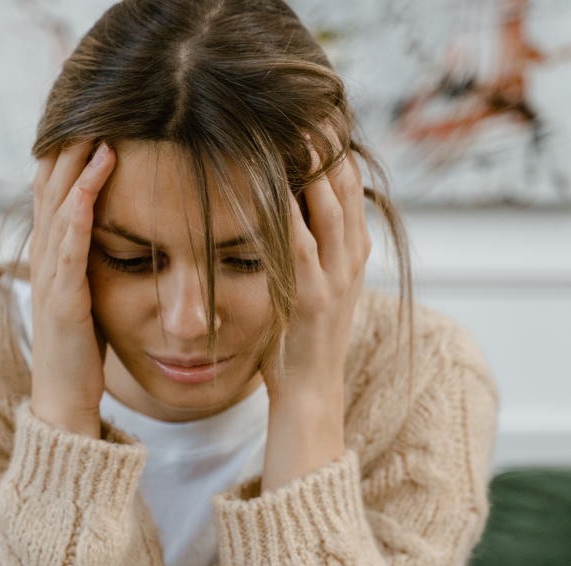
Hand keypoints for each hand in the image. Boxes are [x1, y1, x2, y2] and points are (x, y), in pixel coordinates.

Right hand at [29, 140, 116, 438]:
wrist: (65, 399)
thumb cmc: (81, 350)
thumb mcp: (87, 297)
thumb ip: (91, 264)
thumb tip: (110, 237)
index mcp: (54, 258)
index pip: (57, 193)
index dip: (70, 154)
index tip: (94, 118)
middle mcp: (46, 260)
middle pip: (53, 188)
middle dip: (72, 145)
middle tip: (94, 105)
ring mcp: (52, 277)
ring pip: (60, 207)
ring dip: (77, 165)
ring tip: (98, 126)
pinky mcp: (65, 298)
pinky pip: (70, 245)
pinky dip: (81, 209)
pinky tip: (94, 181)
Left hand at [261, 149, 371, 491]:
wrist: (311, 396)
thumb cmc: (302, 346)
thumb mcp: (317, 294)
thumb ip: (316, 259)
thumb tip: (302, 224)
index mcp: (351, 258)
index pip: (349, 194)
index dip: (337, 154)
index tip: (319, 119)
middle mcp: (350, 264)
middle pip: (345, 192)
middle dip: (329, 149)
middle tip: (311, 109)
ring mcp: (335, 281)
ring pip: (330, 212)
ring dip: (315, 170)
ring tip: (299, 131)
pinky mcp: (313, 300)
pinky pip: (300, 248)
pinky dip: (288, 216)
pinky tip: (275, 188)